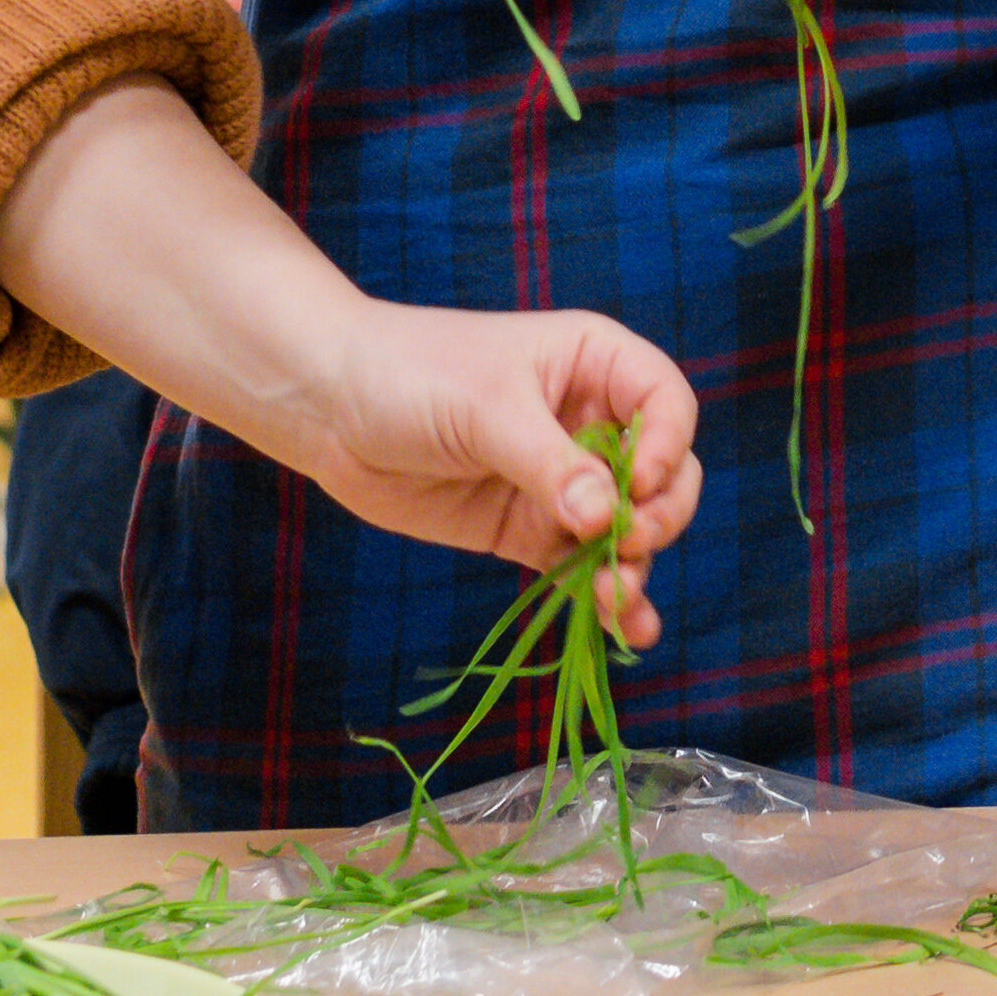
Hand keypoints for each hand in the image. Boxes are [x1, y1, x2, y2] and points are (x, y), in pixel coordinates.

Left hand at [264, 304, 704, 646]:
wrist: (329, 406)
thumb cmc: (409, 372)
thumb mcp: (485, 408)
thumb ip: (549, 465)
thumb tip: (604, 522)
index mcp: (594, 365)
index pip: (666, 404)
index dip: (667, 447)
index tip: (637, 484)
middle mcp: (589, 422)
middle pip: (664, 476)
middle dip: (657, 516)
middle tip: (626, 544)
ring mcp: (561, 482)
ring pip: (627, 531)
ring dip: (634, 567)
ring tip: (617, 600)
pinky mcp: (527, 530)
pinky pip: (581, 567)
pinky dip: (605, 598)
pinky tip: (627, 630)